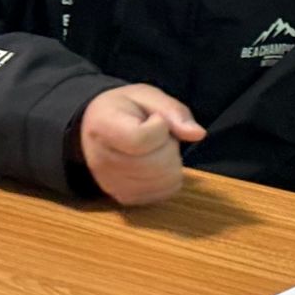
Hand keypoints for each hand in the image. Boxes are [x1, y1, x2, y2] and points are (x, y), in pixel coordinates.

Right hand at [78, 85, 205, 206]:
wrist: (96, 129)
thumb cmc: (124, 109)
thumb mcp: (147, 96)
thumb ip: (173, 111)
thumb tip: (198, 134)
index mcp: (102, 127)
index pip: (140, 139)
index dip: (160, 128)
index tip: (154, 119)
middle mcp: (101, 161)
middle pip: (157, 163)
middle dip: (169, 145)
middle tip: (158, 134)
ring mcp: (111, 184)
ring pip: (164, 180)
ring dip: (170, 162)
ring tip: (155, 149)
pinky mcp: (124, 198)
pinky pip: (164, 193)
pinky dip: (169, 177)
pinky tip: (155, 163)